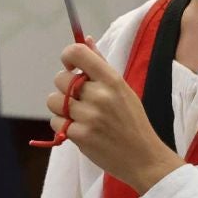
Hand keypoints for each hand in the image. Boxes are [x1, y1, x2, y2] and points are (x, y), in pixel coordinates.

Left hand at [47, 39, 181, 193]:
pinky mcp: (80, 135)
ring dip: (61, 108)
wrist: (144, 158)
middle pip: (60, 79)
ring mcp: (89, 116)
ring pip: (53, 100)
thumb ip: (101, 64)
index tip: (70, 67)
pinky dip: (63, 126)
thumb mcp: (123, 89)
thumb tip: (85, 39)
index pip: (77, 53)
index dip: (67, 57)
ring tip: (79, 116)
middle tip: (79, 99)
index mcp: (112, 80)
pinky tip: (80, 130)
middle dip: (65, 88)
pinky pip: (55, 122)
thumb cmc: (133, 122)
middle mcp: (99, 95)